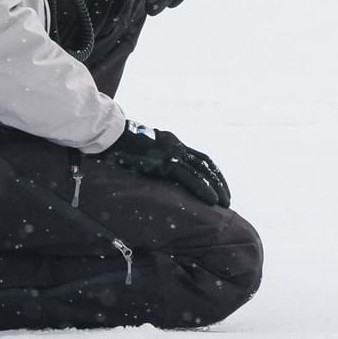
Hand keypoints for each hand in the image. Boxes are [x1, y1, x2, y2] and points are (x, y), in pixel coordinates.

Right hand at [103, 120, 230, 206]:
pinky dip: (203, 189)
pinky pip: (189, 177)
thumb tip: (150, 172)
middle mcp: (176, 146)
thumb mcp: (140, 152)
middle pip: (205, 163)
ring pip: (201, 171)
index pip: (199, 157)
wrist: (110, 135)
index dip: (211, 172)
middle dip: (218, 181)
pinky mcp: (166, 162)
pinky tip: (212, 200)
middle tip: (227, 198)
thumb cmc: (119, 145)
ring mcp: (172, 153)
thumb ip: (150, 160)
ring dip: (215, 187)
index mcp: (172, 142)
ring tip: (225, 203)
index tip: (219, 185)